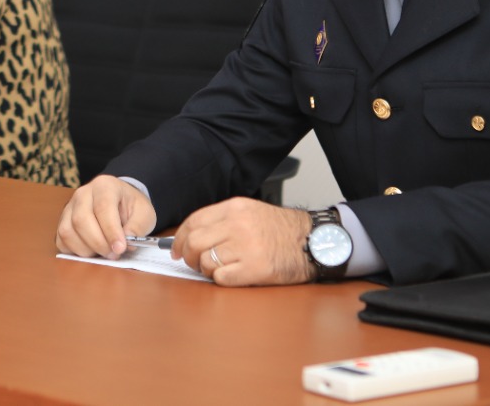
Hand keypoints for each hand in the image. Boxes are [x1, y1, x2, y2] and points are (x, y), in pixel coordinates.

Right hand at [54, 175, 156, 258]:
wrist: (120, 202)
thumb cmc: (131, 208)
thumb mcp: (144, 213)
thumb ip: (138, 226)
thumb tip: (127, 242)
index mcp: (104, 186)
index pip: (103, 207)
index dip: (111, 231)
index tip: (121, 248)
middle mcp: (82, 193)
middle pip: (81, 220)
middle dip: (98, 243)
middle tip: (114, 254)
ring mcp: (69, 207)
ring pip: (67, 231)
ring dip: (86, 249)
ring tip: (104, 253)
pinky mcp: (63, 222)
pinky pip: (61, 240)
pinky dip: (75, 251)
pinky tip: (91, 251)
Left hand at [170, 198, 313, 286]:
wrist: (312, 241)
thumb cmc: (281, 230)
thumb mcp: (250, 212)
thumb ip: (222, 220)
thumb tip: (191, 236)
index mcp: (235, 208)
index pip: (194, 221)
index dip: (180, 238)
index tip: (176, 248)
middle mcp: (238, 225)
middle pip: (195, 242)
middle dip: (188, 256)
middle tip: (192, 263)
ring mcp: (246, 247)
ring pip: (206, 262)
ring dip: (206, 270)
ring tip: (216, 269)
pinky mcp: (255, 269)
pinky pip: (221, 278)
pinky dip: (220, 280)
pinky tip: (231, 275)